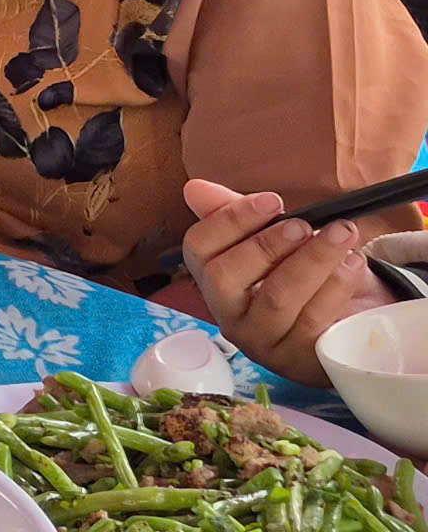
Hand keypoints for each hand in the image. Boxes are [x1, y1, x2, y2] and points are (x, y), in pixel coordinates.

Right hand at [181, 177, 388, 386]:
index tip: (273, 201)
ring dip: (311, 260)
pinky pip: (314, 320)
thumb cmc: (297, 274)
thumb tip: (196, 189)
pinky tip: (353, 264)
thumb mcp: (271, 241)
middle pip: (226, 277)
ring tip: (341, 235)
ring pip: (276, 299)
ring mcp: (262, 342)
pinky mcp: (299, 360)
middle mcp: (228, 315)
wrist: (345, 324)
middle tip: (305, 225)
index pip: (199, 248)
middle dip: (267, 244)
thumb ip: (235, 213)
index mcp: (213, 280)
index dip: (230, 220)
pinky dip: (336, 286)